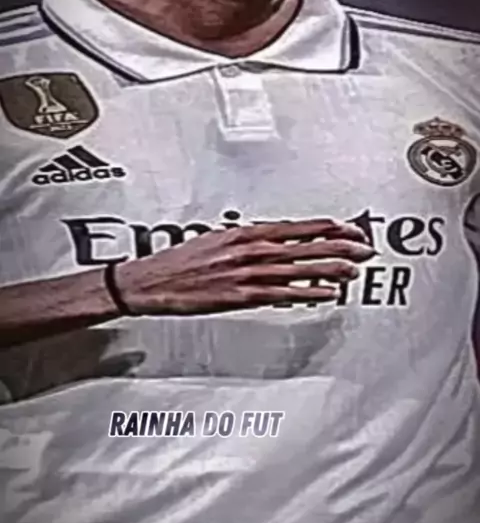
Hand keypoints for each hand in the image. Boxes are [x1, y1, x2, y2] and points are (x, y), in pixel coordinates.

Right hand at [116, 218, 375, 315]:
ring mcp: (248, 272)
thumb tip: (274, 240)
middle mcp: (251, 249)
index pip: (296, 227)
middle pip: (305, 246)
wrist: (153, 281)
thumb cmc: (182, 261)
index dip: (327, 228)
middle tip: (364, 249)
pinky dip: (307, 294)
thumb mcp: (217, 239)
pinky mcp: (242, 296)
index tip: (349, 229)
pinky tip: (326, 294)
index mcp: (246, 232)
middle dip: (339, 248)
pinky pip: (282, 294)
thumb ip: (248, 240)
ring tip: (354, 271)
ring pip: (299, 269)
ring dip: (330, 270)